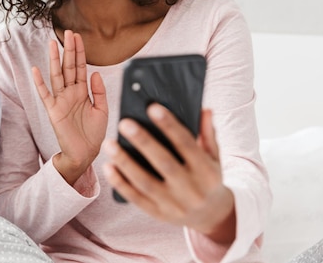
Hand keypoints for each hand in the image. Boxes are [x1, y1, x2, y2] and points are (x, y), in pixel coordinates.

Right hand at [33, 30, 107, 185]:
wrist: (85, 154)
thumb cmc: (93, 134)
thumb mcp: (102, 110)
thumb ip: (99, 91)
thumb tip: (96, 72)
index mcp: (82, 92)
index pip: (80, 67)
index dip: (79, 52)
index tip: (78, 36)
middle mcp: (70, 93)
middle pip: (68, 67)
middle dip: (68, 50)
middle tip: (68, 32)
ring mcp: (61, 100)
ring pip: (57, 75)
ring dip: (54, 60)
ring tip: (52, 44)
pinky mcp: (53, 111)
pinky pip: (45, 94)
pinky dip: (39, 83)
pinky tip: (35, 70)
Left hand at [102, 104, 235, 243]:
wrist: (210, 215)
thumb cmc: (208, 178)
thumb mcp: (214, 156)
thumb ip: (208, 133)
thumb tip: (204, 109)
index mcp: (206, 171)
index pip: (187, 144)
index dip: (170, 126)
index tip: (153, 108)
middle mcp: (191, 189)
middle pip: (164, 163)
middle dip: (143, 142)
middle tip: (124, 123)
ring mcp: (174, 204)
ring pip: (146, 182)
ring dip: (125, 163)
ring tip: (109, 144)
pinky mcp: (158, 214)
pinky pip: (136, 198)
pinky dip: (120, 183)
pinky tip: (108, 167)